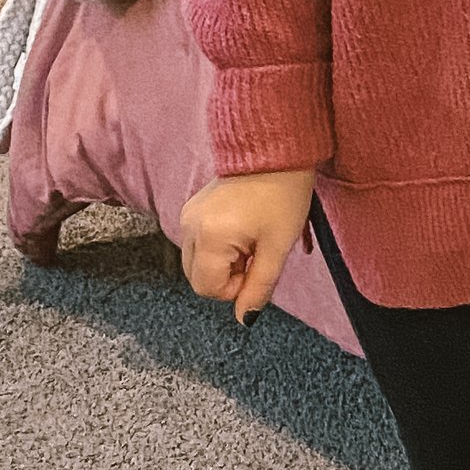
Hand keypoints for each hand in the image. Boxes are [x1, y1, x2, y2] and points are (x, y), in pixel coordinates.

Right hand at [177, 168, 314, 324]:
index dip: (235, 288)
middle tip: (255, 254)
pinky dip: (217, 247)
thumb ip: (259, 286)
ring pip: (197, 261)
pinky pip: (197, 242)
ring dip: (222, 262)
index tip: (258, 267)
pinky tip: (241, 228)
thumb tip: (246, 320)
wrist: (274, 149)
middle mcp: (189, 226)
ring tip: (250, 239)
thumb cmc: (283, 195)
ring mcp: (187, 215)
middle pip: (197, 277)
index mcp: (210, 237)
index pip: (208, 288)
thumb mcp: (278, 246)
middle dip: (226, 277)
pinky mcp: (191, 207)